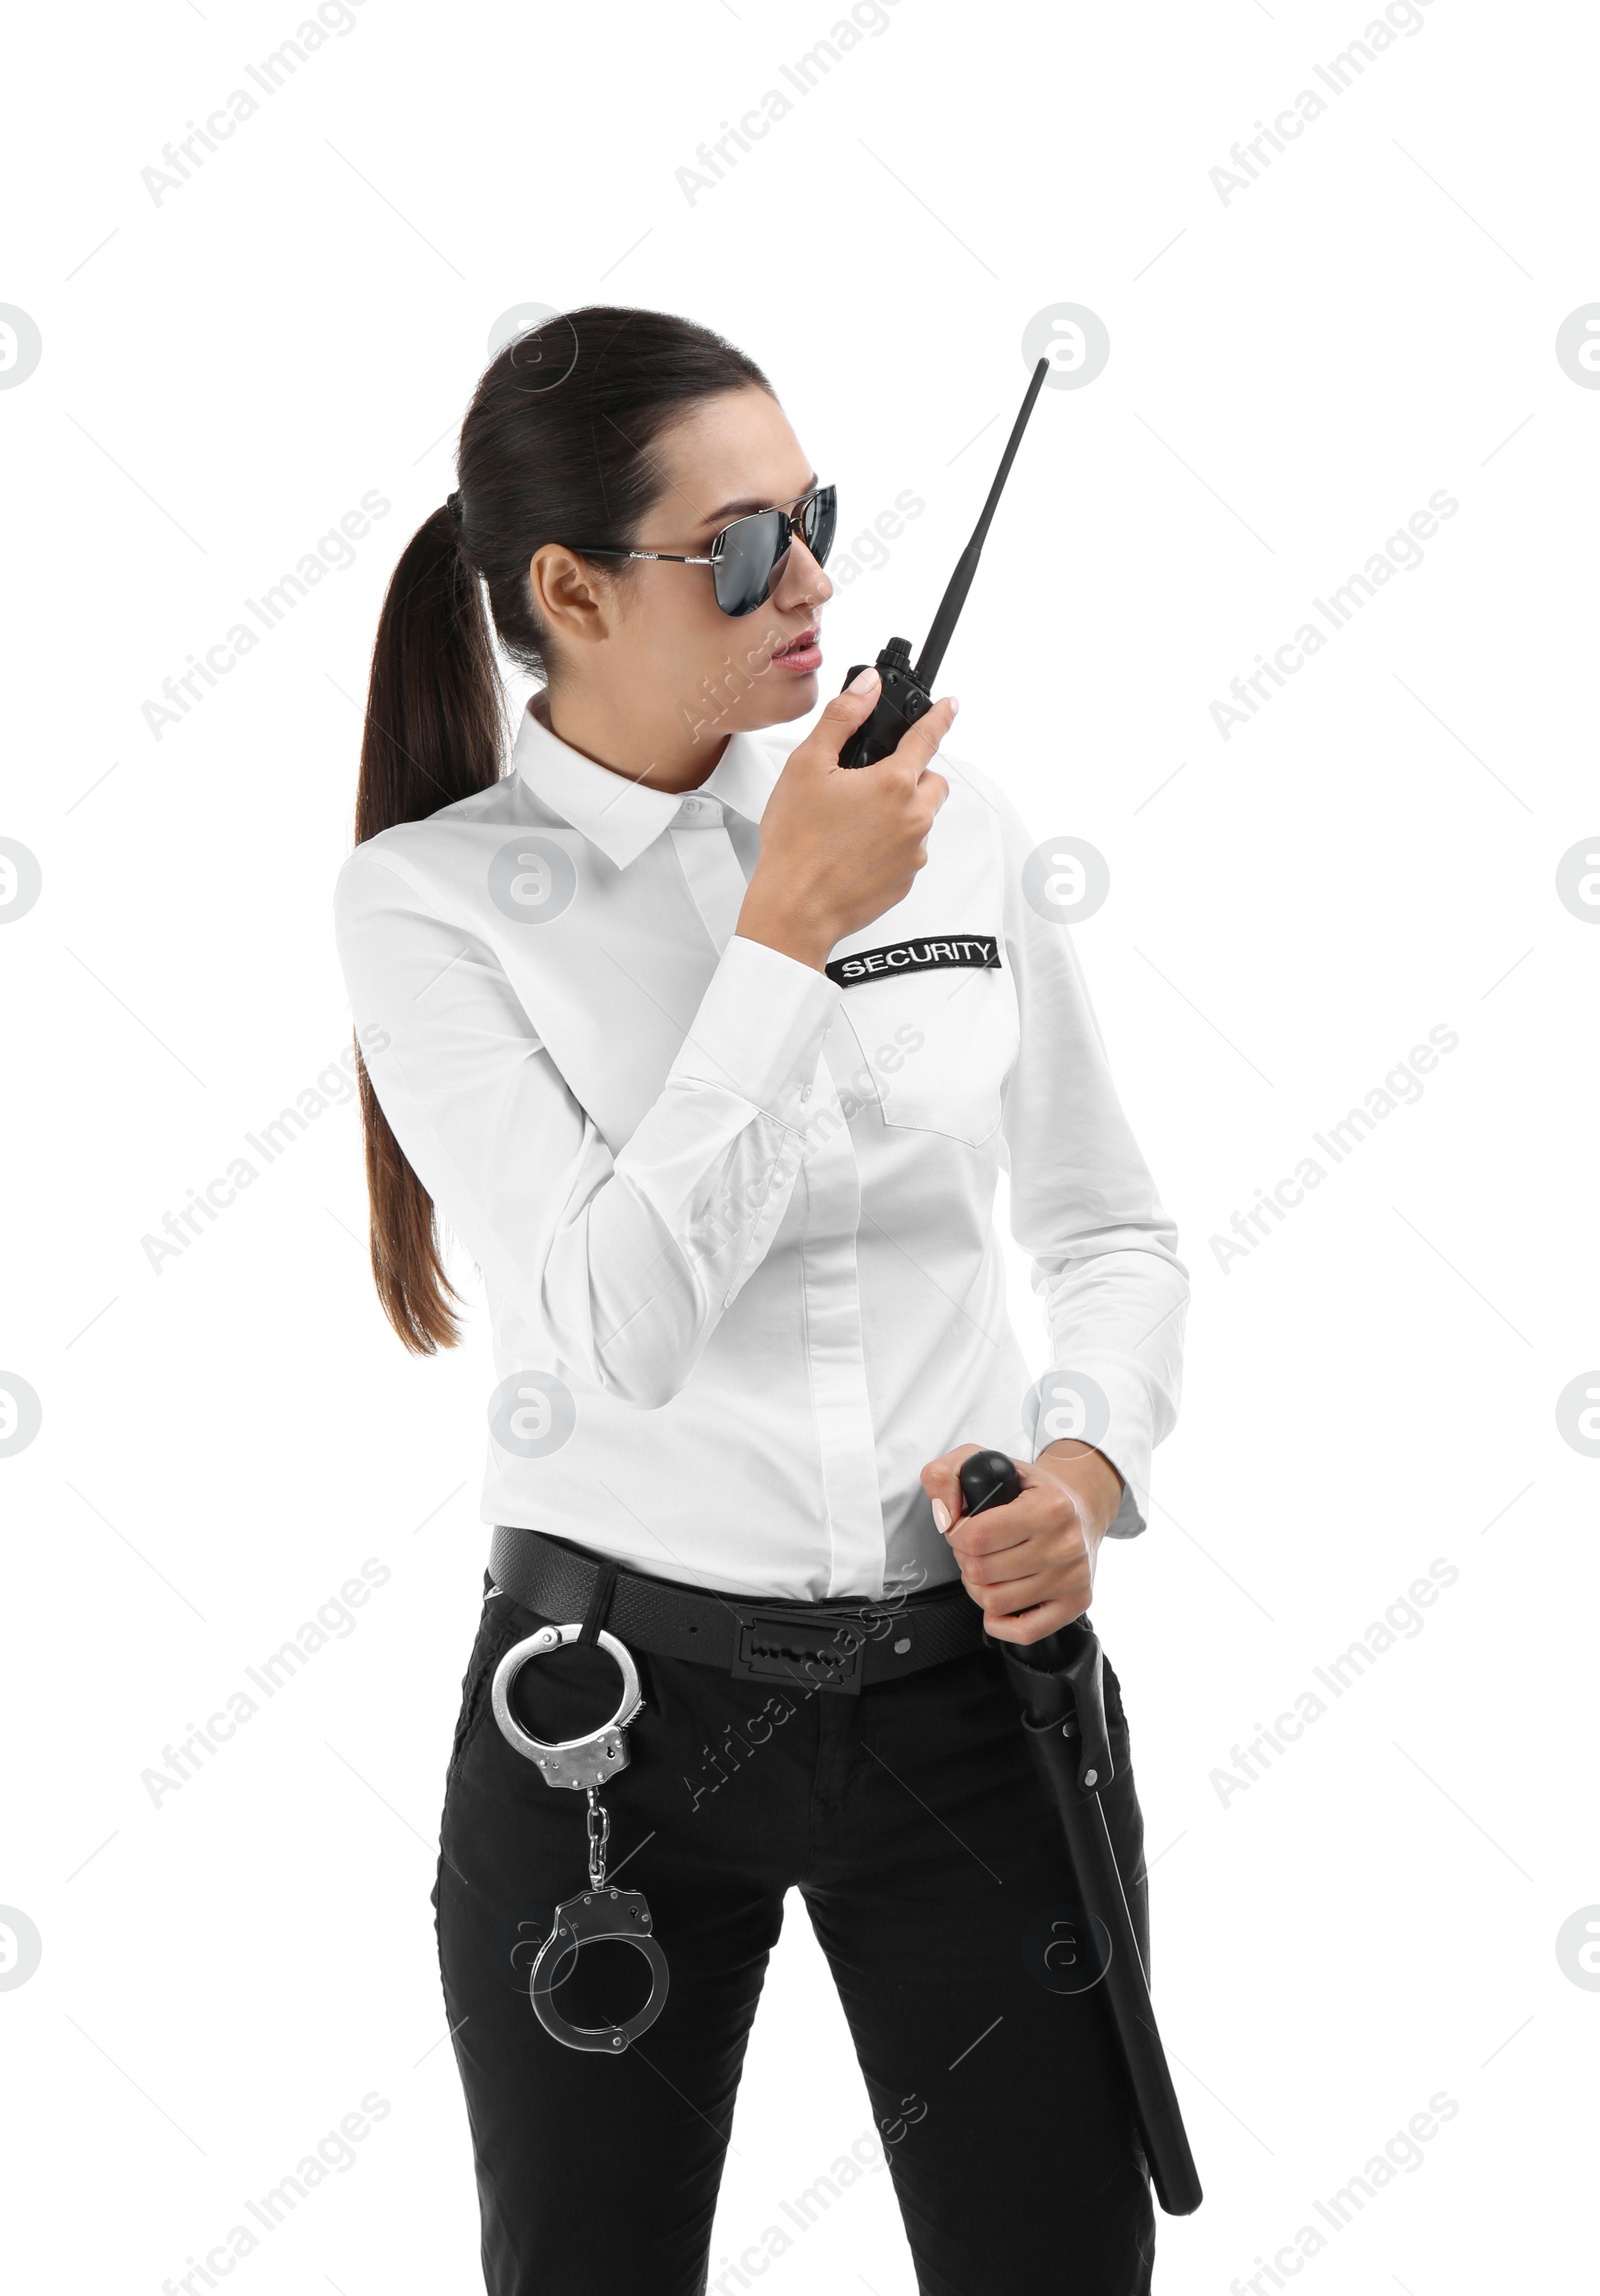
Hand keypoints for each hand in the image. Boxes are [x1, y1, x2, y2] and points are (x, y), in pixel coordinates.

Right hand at [735, 669, 953, 971]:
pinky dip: (889, 844)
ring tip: (853, 821)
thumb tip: (867, 687)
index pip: (929, 737)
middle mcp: (914, 817)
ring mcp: (913, 852)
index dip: (940, 716)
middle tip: (870, 783)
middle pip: (930, 781)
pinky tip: (853, 849)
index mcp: (894, 783)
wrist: (795, 909)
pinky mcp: (906, 880)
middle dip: (909, 775)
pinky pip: (908, 850)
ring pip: (920, 817)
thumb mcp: (807, 766)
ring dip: (899, 811)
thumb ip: (843, 718)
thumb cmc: (796, 844)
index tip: (950, 706)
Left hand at [919, 1438, 1124, 1645]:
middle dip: (966, 1559)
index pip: (976, 1537)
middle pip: (982, 1572)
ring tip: (987, 1568)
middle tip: (976, 1547)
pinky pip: (1025, 1632)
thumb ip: (945, 1475)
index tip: (962, 1527)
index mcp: (1049, 1507)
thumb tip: (941, 1513)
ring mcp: (1073, 1577)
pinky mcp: (1076, 1603)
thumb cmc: (1032, 1490)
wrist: (1081, 1506)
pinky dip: (1001, 1622)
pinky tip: (1000, 1600)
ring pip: (996, 1602)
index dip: (955, 1534)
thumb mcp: (985, 1462)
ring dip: (979, 1588)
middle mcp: (1066, 1544)